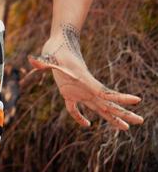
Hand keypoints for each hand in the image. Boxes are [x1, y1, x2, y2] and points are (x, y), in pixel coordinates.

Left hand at [26, 25, 143, 130]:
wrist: (58, 43)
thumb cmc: (56, 49)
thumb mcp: (50, 55)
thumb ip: (43, 61)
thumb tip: (32, 61)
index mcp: (85, 81)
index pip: (105, 92)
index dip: (120, 98)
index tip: (137, 100)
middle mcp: (86, 88)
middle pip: (108, 104)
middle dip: (123, 113)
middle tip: (139, 121)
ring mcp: (79, 91)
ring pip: (98, 108)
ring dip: (111, 118)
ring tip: (125, 129)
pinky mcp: (68, 93)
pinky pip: (76, 109)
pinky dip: (80, 117)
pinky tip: (87, 124)